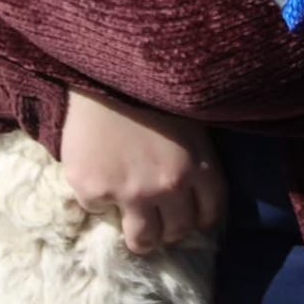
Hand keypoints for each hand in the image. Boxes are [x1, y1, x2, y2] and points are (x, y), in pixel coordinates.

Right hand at [61, 90, 225, 254]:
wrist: (102, 63)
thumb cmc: (149, 83)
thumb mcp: (189, 115)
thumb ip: (195, 154)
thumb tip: (195, 185)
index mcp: (199, 165)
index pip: (211, 214)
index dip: (200, 217)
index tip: (189, 212)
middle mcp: (168, 185)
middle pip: (177, 231)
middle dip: (170, 225)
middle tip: (159, 214)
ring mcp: (129, 191)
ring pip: (142, 240)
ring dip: (141, 234)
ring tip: (132, 217)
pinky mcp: (92, 189)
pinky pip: (98, 210)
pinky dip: (98, 197)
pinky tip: (98, 169)